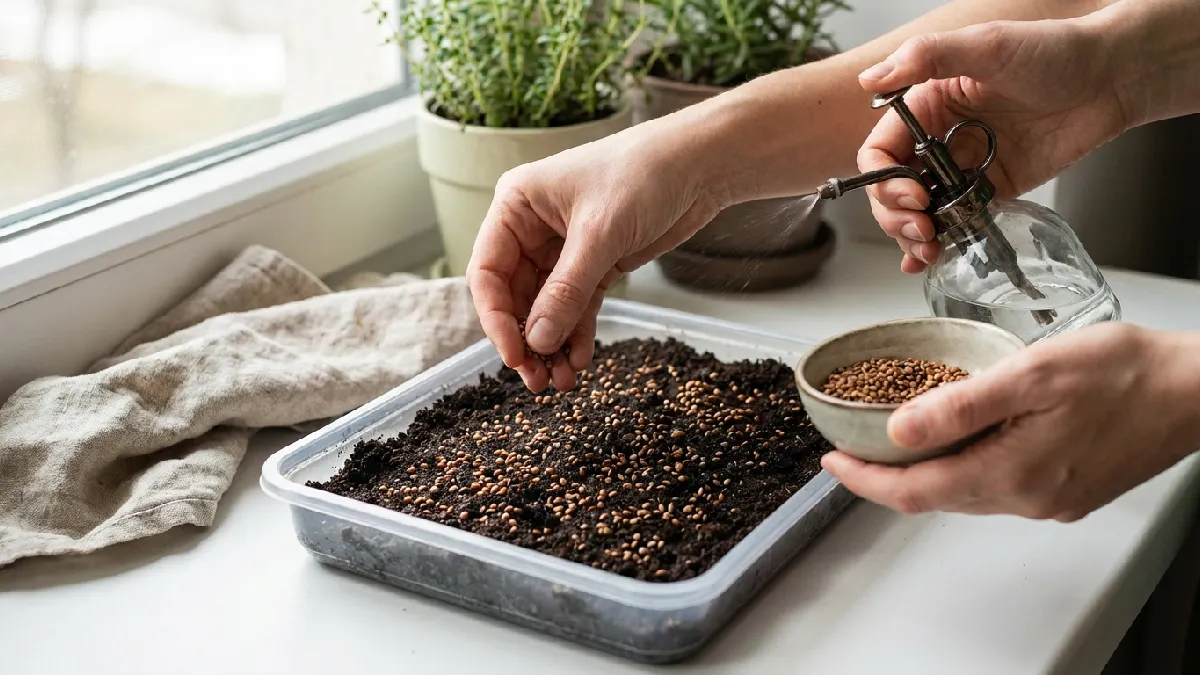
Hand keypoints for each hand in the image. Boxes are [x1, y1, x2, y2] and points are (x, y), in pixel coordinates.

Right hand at [467, 120, 728, 391]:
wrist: (700, 164)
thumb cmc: (643, 174)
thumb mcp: (600, 235)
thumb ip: (566, 291)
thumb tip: (537, 341)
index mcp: (516, 206)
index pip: (488, 271)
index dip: (496, 318)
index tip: (515, 355)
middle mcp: (532, 228)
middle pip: (514, 297)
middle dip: (526, 339)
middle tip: (537, 380)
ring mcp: (563, 249)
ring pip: (545, 308)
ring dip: (551, 344)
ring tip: (561, 382)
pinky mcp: (595, 264)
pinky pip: (576, 307)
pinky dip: (576, 335)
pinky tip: (580, 361)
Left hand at [820, 323, 1199, 520]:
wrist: (1195, 389)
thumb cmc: (1123, 372)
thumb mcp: (1031, 374)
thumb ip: (961, 405)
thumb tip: (898, 427)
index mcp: (1014, 474)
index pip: (915, 493)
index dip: (866, 481)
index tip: (832, 463)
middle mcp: (1029, 499)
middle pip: (936, 497)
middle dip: (889, 476)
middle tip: (854, 449)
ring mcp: (1050, 501)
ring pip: (966, 492)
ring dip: (927, 471)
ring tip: (894, 439)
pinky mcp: (1067, 492)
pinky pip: (998, 486)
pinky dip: (965, 466)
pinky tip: (959, 438)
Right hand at [856, 18, 1136, 273]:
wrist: (1111, 77)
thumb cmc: (1054, 50)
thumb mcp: (986, 45)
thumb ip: (926, 57)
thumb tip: (871, 79)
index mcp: (925, 105)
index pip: (880, 152)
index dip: (884, 180)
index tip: (912, 195)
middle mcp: (937, 138)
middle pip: (891, 190)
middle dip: (896, 216)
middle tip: (922, 229)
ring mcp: (963, 167)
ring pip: (918, 212)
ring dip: (912, 236)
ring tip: (928, 249)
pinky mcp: (991, 189)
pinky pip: (956, 220)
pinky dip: (941, 241)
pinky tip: (934, 257)